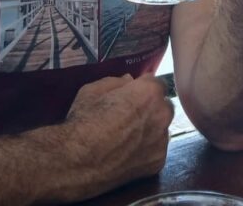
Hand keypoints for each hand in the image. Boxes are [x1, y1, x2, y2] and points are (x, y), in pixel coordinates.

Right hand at [58, 74, 173, 197]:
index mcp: (149, 93)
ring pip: (161, 128)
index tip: (132, 94)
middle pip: (163, 105)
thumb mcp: (92, 91)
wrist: (79, 162)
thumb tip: (129, 80)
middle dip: (151, 107)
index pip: (156, 83)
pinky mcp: (158, 161)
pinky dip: (147, 148)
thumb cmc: (84, 121)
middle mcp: (162, 115)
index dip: (142, 87)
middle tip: (130, 115)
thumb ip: (116, 82)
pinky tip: (129, 151)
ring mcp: (161, 140)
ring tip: (128, 136)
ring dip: (150, 128)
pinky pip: (156, 148)